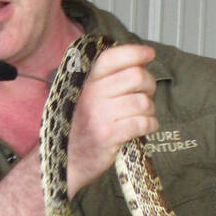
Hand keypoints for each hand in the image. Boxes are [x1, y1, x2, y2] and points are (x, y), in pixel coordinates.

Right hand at [64, 43, 159, 195]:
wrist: (64, 162)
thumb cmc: (77, 128)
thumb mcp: (82, 97)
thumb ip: (104, 80)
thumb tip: (138, 62)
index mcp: (84, 81)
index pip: (112, 57)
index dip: (135, 53)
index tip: (149, 55)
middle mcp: (90, 94)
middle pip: (136, 76)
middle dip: (149, 84)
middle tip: (147, 94)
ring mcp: (99, 115)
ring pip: (142, 101)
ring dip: (150, 109)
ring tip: (145, 115)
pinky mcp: (108, 135)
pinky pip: (142, 123)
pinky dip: (151, 124)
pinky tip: (146, 127)